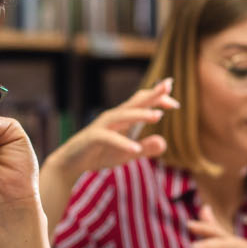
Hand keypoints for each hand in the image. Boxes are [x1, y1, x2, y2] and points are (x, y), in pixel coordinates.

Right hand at [51, 80, 175, 179]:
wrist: (71, 163)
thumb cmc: (100, 153)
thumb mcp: (128, 154)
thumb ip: (145, 148)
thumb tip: (164, 142)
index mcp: (123, 118)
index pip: (142, 102)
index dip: (158, 99)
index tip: (175, 104)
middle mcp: (114, 117)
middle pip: (135, 102)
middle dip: (152, 93)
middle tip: (168, 84)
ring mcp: (102, 126)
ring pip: (122, 115)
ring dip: (140, 115)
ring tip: (157, 116)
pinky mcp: (93, 137)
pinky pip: (109, 138)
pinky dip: (122, 143)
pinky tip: (136, 148)